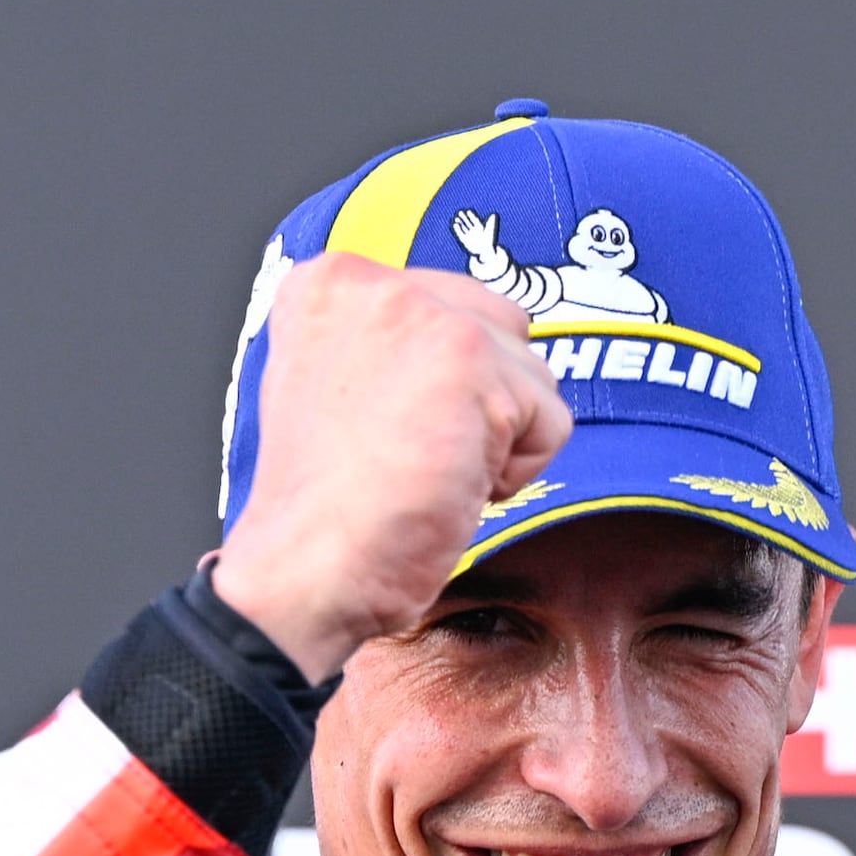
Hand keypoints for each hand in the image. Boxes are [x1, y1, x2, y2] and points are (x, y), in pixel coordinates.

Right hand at [210, 255, 570, 681]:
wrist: (304, 571)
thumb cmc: (321, 507)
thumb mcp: (336, 386)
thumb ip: (396, 345)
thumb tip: (478, 340)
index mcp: (330, 284)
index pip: (451, 306)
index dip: (442, 385)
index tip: (389, 428)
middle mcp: (374, 283)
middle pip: (500, 329)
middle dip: (482, 401)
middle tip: (413, 453)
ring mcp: (425, 316)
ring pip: (531, 375)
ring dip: (498, 439)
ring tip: (425, 471)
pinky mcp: (472, 363)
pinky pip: (550, 421)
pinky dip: (516, 472)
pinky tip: (448, 487)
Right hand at [449, 207, 498, 259]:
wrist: (485, 251)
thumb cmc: (489, 241)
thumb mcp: (490, 231)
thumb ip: (491, 222)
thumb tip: (494, 214)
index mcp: (480, 229)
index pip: (475, 221)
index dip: (471, 216)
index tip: (468, 211)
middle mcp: (474, 232)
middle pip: (468, 223)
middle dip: (464, 218)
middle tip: (460, 212)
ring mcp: (469, 236)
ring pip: (464, 228)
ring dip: (460, 223)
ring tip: (456, 219)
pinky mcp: (465, 241)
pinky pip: (460, 234)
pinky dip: (458, 230)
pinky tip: (455, 225)